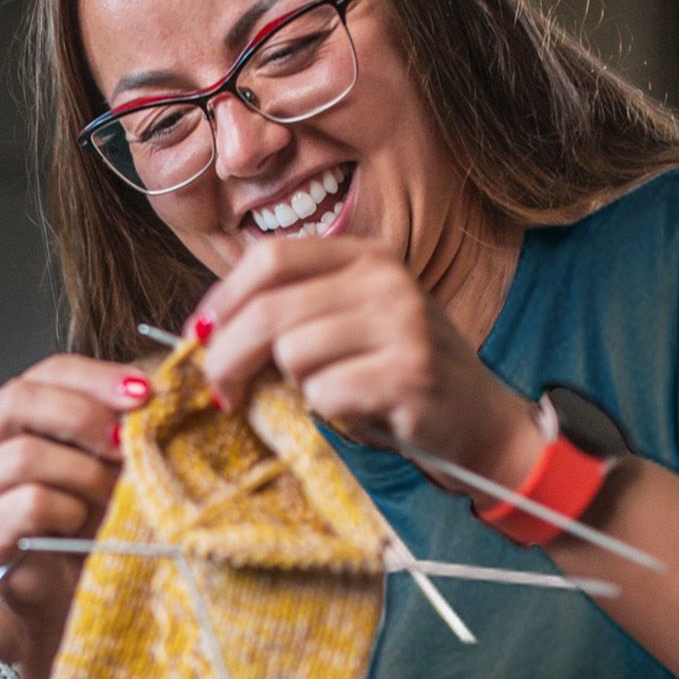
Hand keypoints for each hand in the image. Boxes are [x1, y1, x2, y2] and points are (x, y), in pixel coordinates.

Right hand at [0, 354, 148, 678]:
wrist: (80, 601)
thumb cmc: (96, 526)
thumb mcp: (113, 462)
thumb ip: (124, 422)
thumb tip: (166, 383)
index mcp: (9, 416)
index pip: (46, 372)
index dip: (96, 376)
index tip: (146, 392)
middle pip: (19, 399)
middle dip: (84, 416)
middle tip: (129, 442)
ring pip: (25, 455)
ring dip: (85, 473)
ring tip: (115, 497)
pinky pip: (30, 505)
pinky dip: (71, 512)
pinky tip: (85, 528)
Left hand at [191, 239, 539, 491]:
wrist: (477, 422)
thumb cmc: (394, 377)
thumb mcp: (345, 326)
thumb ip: (288, 315)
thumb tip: (204, 332)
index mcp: (364, 256)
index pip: (268, 259)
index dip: (222, 300)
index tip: (201, 337)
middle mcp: (385, 279)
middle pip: (269, 309)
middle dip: (227, 356)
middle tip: (223, 391)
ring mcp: (402, 322)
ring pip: (292, 354)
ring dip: (293, 387)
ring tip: (328, 393)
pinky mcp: (410, 371)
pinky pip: (325, 392)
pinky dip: (327, 410)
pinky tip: (359, 409)